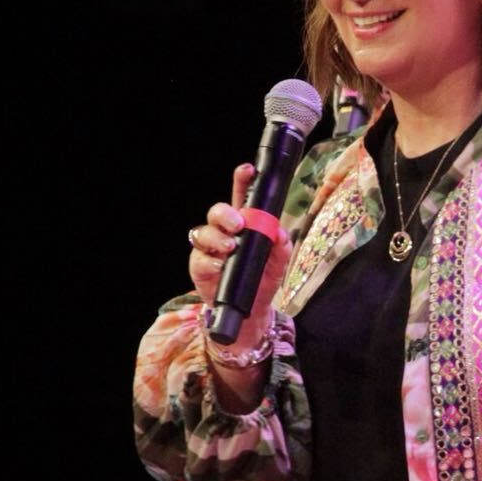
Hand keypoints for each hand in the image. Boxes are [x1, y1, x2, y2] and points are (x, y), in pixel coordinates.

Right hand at [188, 162, 293, 351]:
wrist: (252, 310)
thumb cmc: (263, 279)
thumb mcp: (279, 263)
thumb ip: (282, 246)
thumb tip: (280, 232)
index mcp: (244, 224)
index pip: (241, 197)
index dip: (241, 181)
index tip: (247, 169)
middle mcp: (223, 232)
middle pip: (217, 211)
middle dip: (225, 214)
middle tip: (238, 224)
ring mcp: (209, 248)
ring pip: (203, 232)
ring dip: (217, 237)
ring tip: (231, 247)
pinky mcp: (199, 266)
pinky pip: (199, 258)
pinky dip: (210, 261)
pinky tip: (221, 265)